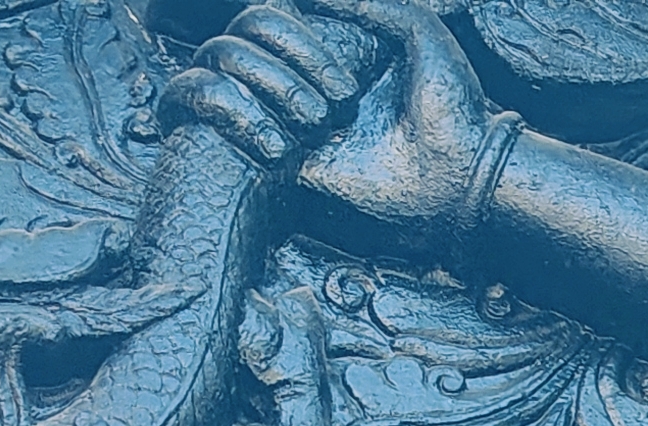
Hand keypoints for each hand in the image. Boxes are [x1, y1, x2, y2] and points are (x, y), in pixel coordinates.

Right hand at [161, 0, 494, 245]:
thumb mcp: (417, 31)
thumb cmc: (450, 112)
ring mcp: (271, 117)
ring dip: (262, 82)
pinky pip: (189, 101)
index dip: (288, 30)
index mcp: (319, 54)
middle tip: (337, 105)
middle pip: (237, 30)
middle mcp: (289, 83)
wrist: (458, 184)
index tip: (344, 82)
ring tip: (315, 125)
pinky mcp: (256, 159)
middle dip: (281, 56)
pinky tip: (273, 147)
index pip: (265, 13)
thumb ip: (364, 0)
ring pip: (215, 59)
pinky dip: (221, 107)